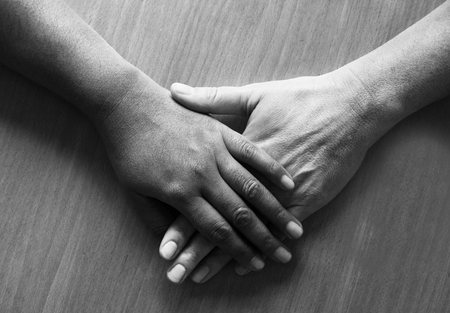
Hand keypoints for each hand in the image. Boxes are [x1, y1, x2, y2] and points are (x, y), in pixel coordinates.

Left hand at [95, 75, 303, 282]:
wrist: (125, 101)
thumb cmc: (126, 145)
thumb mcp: (130, 188)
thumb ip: (153, 217)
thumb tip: (165, 246)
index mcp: (181, 192)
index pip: (216, 229)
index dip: (236, 251)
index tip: (253, 266)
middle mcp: (203, 174)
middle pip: (240, 213)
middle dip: (263, 239)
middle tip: (283, 258)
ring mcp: (215, 150)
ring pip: (252, 186)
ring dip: (275, 211)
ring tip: (294, 232)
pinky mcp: (222, 131)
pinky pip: (252, 151)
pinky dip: (271, 169)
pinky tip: (287, 184)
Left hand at [164, 69, 390, 282]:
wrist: (349, 107)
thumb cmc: (300, 99)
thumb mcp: (254, 95)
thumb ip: (212, 99)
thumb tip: (174, 91)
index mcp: (236, 156)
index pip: (203, 197)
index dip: (180, 225)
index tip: (163, 249)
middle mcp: (255, 180)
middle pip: (219, 220)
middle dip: (194, 250)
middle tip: (173, 273)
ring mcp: (281, 194)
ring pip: (245, 232)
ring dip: (222, 257)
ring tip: (199, 277)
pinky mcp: (306, 199)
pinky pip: (276, 233)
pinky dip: (260, 248)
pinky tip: (243, 267)